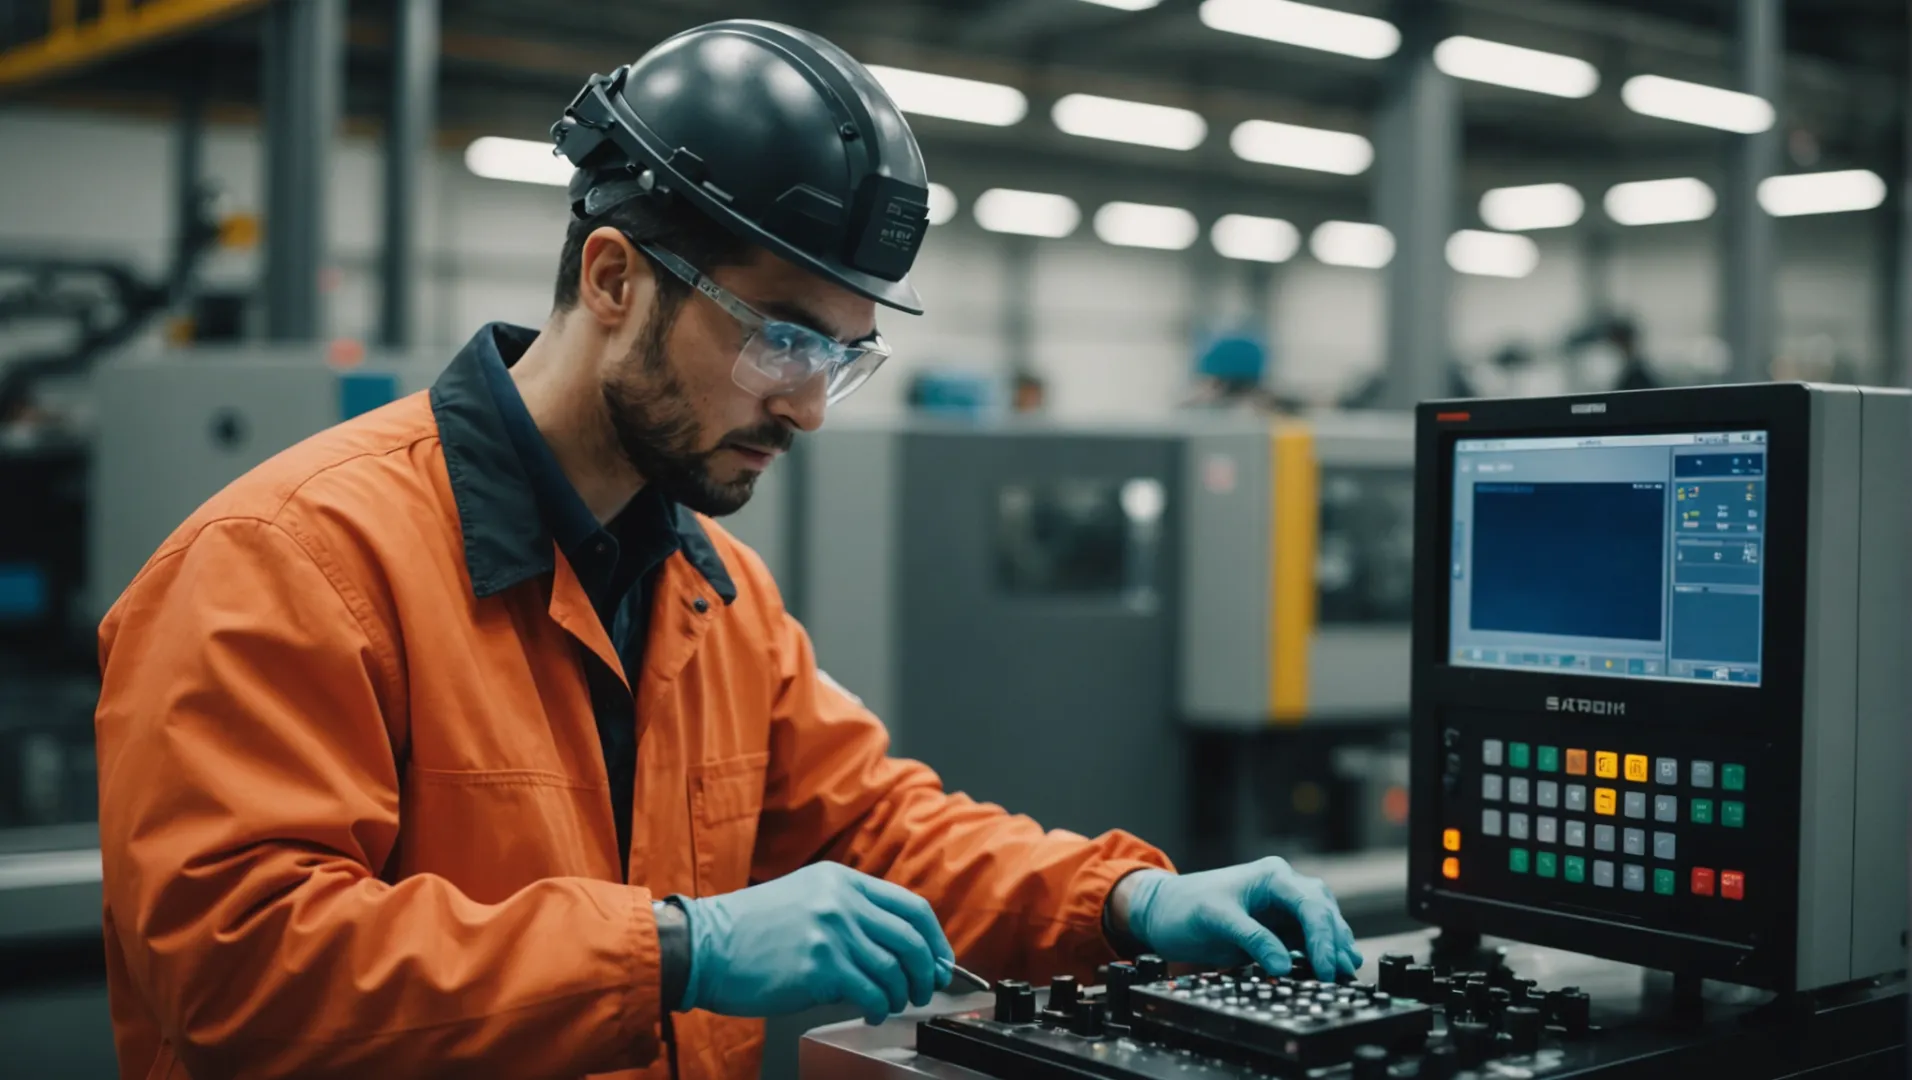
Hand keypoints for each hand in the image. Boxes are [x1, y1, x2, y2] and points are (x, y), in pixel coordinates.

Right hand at [679, 863, 955, 1025]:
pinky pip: (871, 992)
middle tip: (924, 990)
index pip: (911, 906)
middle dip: (927, 971)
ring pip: (894, 969)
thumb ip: (848, 913)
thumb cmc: (749, 931)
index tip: (940, 961)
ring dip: (901, 994)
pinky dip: (879, 1008)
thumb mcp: (806, 899)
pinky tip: (872, 1012)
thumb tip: (895, 950)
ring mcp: (832, 932)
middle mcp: (842, 901)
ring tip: (891, 1004)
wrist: (703, 946)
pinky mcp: (819, 966)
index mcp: (842, 881)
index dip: (935, 939)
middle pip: (911, 939)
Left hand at [1113, 858, 1361, 980]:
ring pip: (1321, 922)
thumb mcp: (1216, 920)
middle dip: (1334, 942)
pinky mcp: (1277, 925)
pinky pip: (1306, 937)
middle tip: (1340, 974)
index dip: (1322, 937)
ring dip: (1333, 946)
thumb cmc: (1185, 907)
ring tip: (1346, 971)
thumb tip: (1283, 965)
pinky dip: (1319, 951)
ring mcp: (1282, 906)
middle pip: (1322, 911)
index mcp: (1272, 876)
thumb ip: (1252, 939)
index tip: (1325, 967)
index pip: (1309, 904)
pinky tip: (1330, 967)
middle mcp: (1283, 887)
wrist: (1164, 912)